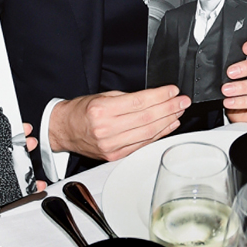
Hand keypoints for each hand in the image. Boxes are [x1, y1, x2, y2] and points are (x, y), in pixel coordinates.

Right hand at [50, 87, 188, 161]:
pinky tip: (168, 125)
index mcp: (101, 111)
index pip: (139, 102)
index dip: (160, 96)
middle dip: (169, 108)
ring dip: (168, 121)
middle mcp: (106, 130)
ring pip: (148, 133)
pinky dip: (158, 134)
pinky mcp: (115, 156)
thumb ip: (128, 99)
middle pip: (147, 118)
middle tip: (183, 101)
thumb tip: (156, 98)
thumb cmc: (81, 111)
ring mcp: (111, 146)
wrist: (63, 130)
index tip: (173, 91)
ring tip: (179, 111)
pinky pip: (142, 144)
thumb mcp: (102, 97)